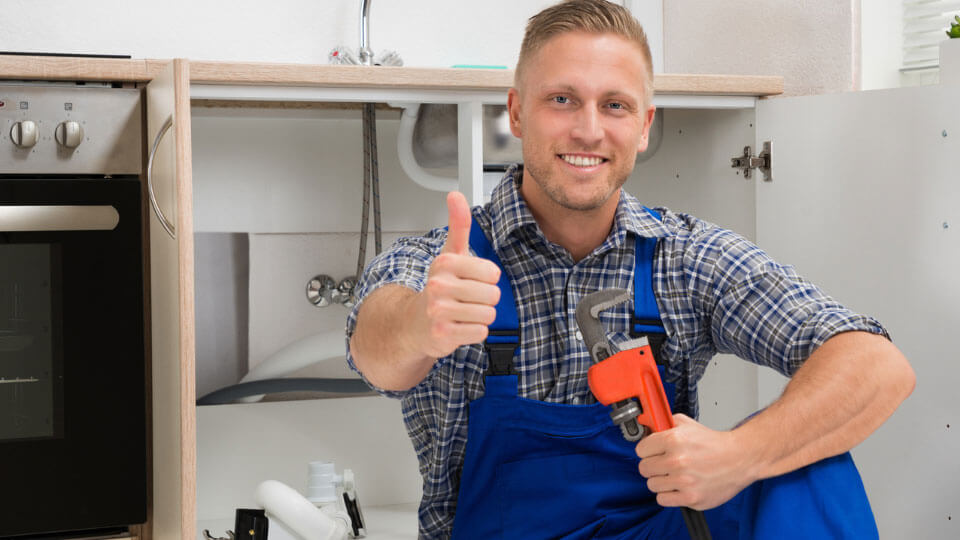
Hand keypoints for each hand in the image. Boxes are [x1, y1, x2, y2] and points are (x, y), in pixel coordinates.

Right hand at [410, 192, 501, 358]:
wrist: (415, 322)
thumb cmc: (439, 287)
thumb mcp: (450, 254)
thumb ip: (458, 225)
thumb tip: (455, 195)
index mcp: (445, 263)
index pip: (493, 273)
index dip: (487, 279)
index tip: (470, 280)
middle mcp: (439, 285)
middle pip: (493, 295)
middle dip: (484, 299)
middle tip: (465, 299)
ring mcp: (439, 311)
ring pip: (488, 314)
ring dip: (479, 316)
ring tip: (462, 312)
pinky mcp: (443, 334)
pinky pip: (480, 332)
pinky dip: (474, 332)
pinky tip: (459, 325)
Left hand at [635, 414, 758, 509]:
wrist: (740, 458)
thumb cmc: (714, 443)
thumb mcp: (687, 424)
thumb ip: (664, 423)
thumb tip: (647, 426)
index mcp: (674, 440)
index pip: (640, 450)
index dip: (647, 450)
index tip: (654, 452)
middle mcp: (677, 460)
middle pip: (644, 468)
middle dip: (653, 465)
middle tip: (664, 464)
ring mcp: (684, 481)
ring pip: (652, 485)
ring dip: (661, 481)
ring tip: (674, 475)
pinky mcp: (691, 497)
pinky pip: (663, 499)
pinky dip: (668, 495)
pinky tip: (678, 487)